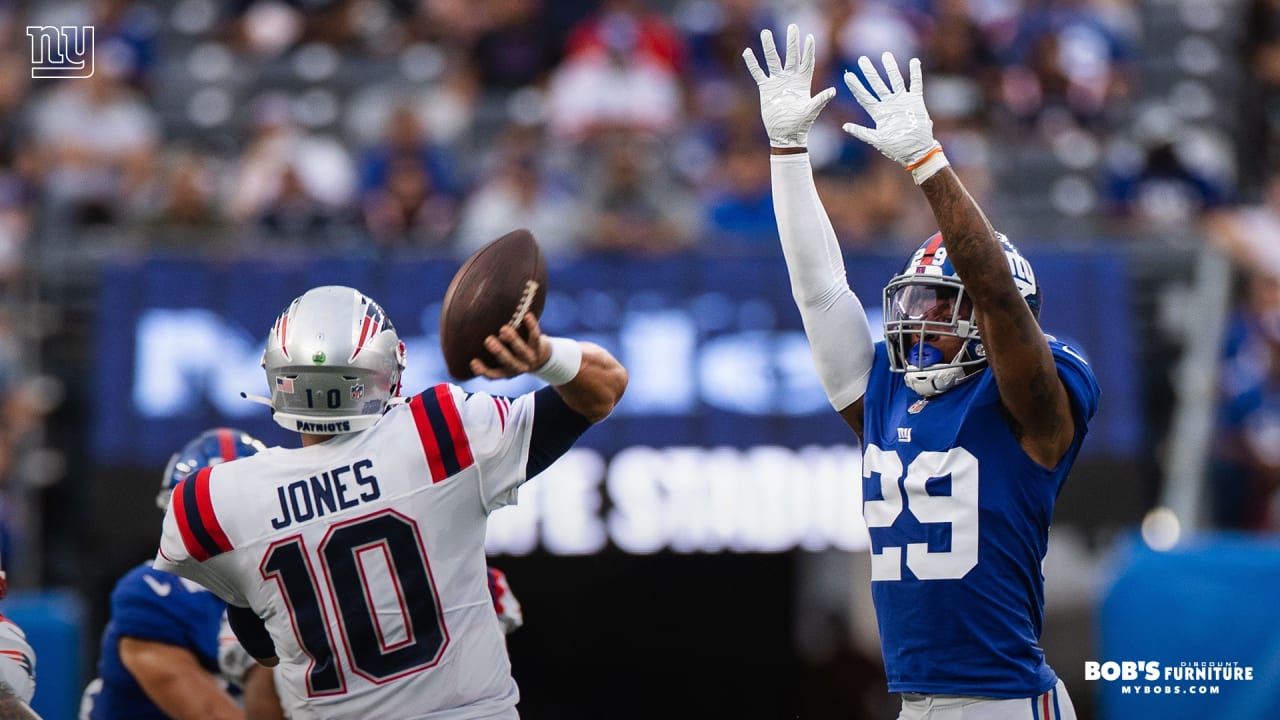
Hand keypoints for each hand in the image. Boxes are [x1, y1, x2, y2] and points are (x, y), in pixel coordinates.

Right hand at [470, 313, 549, 378]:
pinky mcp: (540, 346)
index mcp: (505, 371)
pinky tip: (527, 315)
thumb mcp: (499, 355)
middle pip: (508, 362)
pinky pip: (536, 336)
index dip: (483, 371)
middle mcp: (518, 367)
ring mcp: (530, 357)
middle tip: (489, 340)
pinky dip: (531, 326)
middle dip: (499, 352)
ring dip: (513, 340)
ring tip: (504, 328)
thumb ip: (481, 349)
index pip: (493, 374)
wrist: (542, 357)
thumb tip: (454, 330)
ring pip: (522, 350)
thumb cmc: (511, 353)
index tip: (473, 362)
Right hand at [742, 24, 835, 148]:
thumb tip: (833, 91)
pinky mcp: (765, 89)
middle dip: (792, 41)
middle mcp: (790, 79)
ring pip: (773, 60)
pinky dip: (753, 63)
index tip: (810, 36)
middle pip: (791, 55)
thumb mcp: (812, 111)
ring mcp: (778, 82)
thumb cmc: (801, 125)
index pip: (807, 62)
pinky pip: (758, 73)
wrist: (786, 135)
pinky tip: (748, 52)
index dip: (809, 50)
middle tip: (792, 26)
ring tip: (765, 32)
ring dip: (769, 47)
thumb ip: (820, 100)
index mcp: (803, 82)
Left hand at [841, 52, 944, 178]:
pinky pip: (916, 84)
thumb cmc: (896, 148)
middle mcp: (889, 104)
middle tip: (862, 59)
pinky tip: (914, 61)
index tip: (848, 75)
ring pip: (895, 80)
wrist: (916, 151)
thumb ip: (861, 132)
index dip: (856, 86)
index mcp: (879, 113)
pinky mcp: (916, 102)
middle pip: (877, 84)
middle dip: (869, 72)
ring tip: (886, 55)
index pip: (864, 96)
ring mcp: (902, 102)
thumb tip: (844, 127)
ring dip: (891, 68)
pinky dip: (916, 73)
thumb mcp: (876, 140)